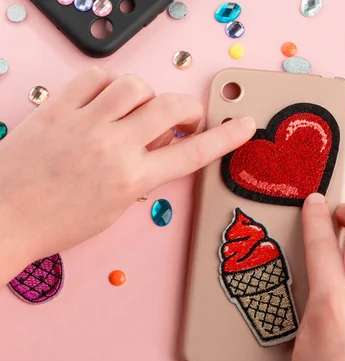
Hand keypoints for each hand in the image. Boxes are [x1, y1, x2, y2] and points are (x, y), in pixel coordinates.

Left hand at [0, 67, 255, 283]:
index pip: (194, 153)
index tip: (244, 124)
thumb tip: (160, 144)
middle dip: (188, 110)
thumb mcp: (116, 207)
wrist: (3, 218)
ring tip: (137, 111)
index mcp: (132, 179)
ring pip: (136, 85)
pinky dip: (110, 84)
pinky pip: (95, 77)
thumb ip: (144, 173)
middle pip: (171, 107)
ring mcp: (84, 123)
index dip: (226, 138)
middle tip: (184, 120)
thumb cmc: (58, 222)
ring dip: (147, 95)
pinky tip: (106, 100)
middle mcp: (113, 146)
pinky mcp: (58, 108)